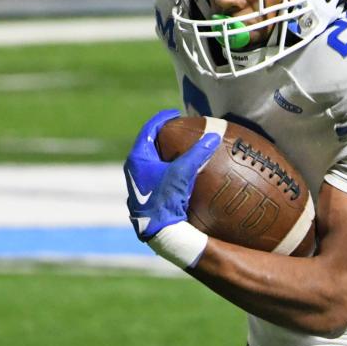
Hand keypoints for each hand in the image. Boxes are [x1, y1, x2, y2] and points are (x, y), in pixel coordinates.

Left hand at [123, 110, 220, 240]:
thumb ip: (197, 153)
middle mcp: (133, 169)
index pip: (149, 129)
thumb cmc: (165, 200)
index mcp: (138, 158)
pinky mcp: (144, 194)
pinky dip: (165, 167)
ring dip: (164, 152)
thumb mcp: (182, 173)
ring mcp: (138, 182)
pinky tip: (178, 172)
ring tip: (179, 148)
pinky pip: (154, 173)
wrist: (158, 230)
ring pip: (150, 160)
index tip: (176, 114)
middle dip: (163, 135)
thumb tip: (213, 135)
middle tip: (178, 129)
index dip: (163, 119)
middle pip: (148, 143)